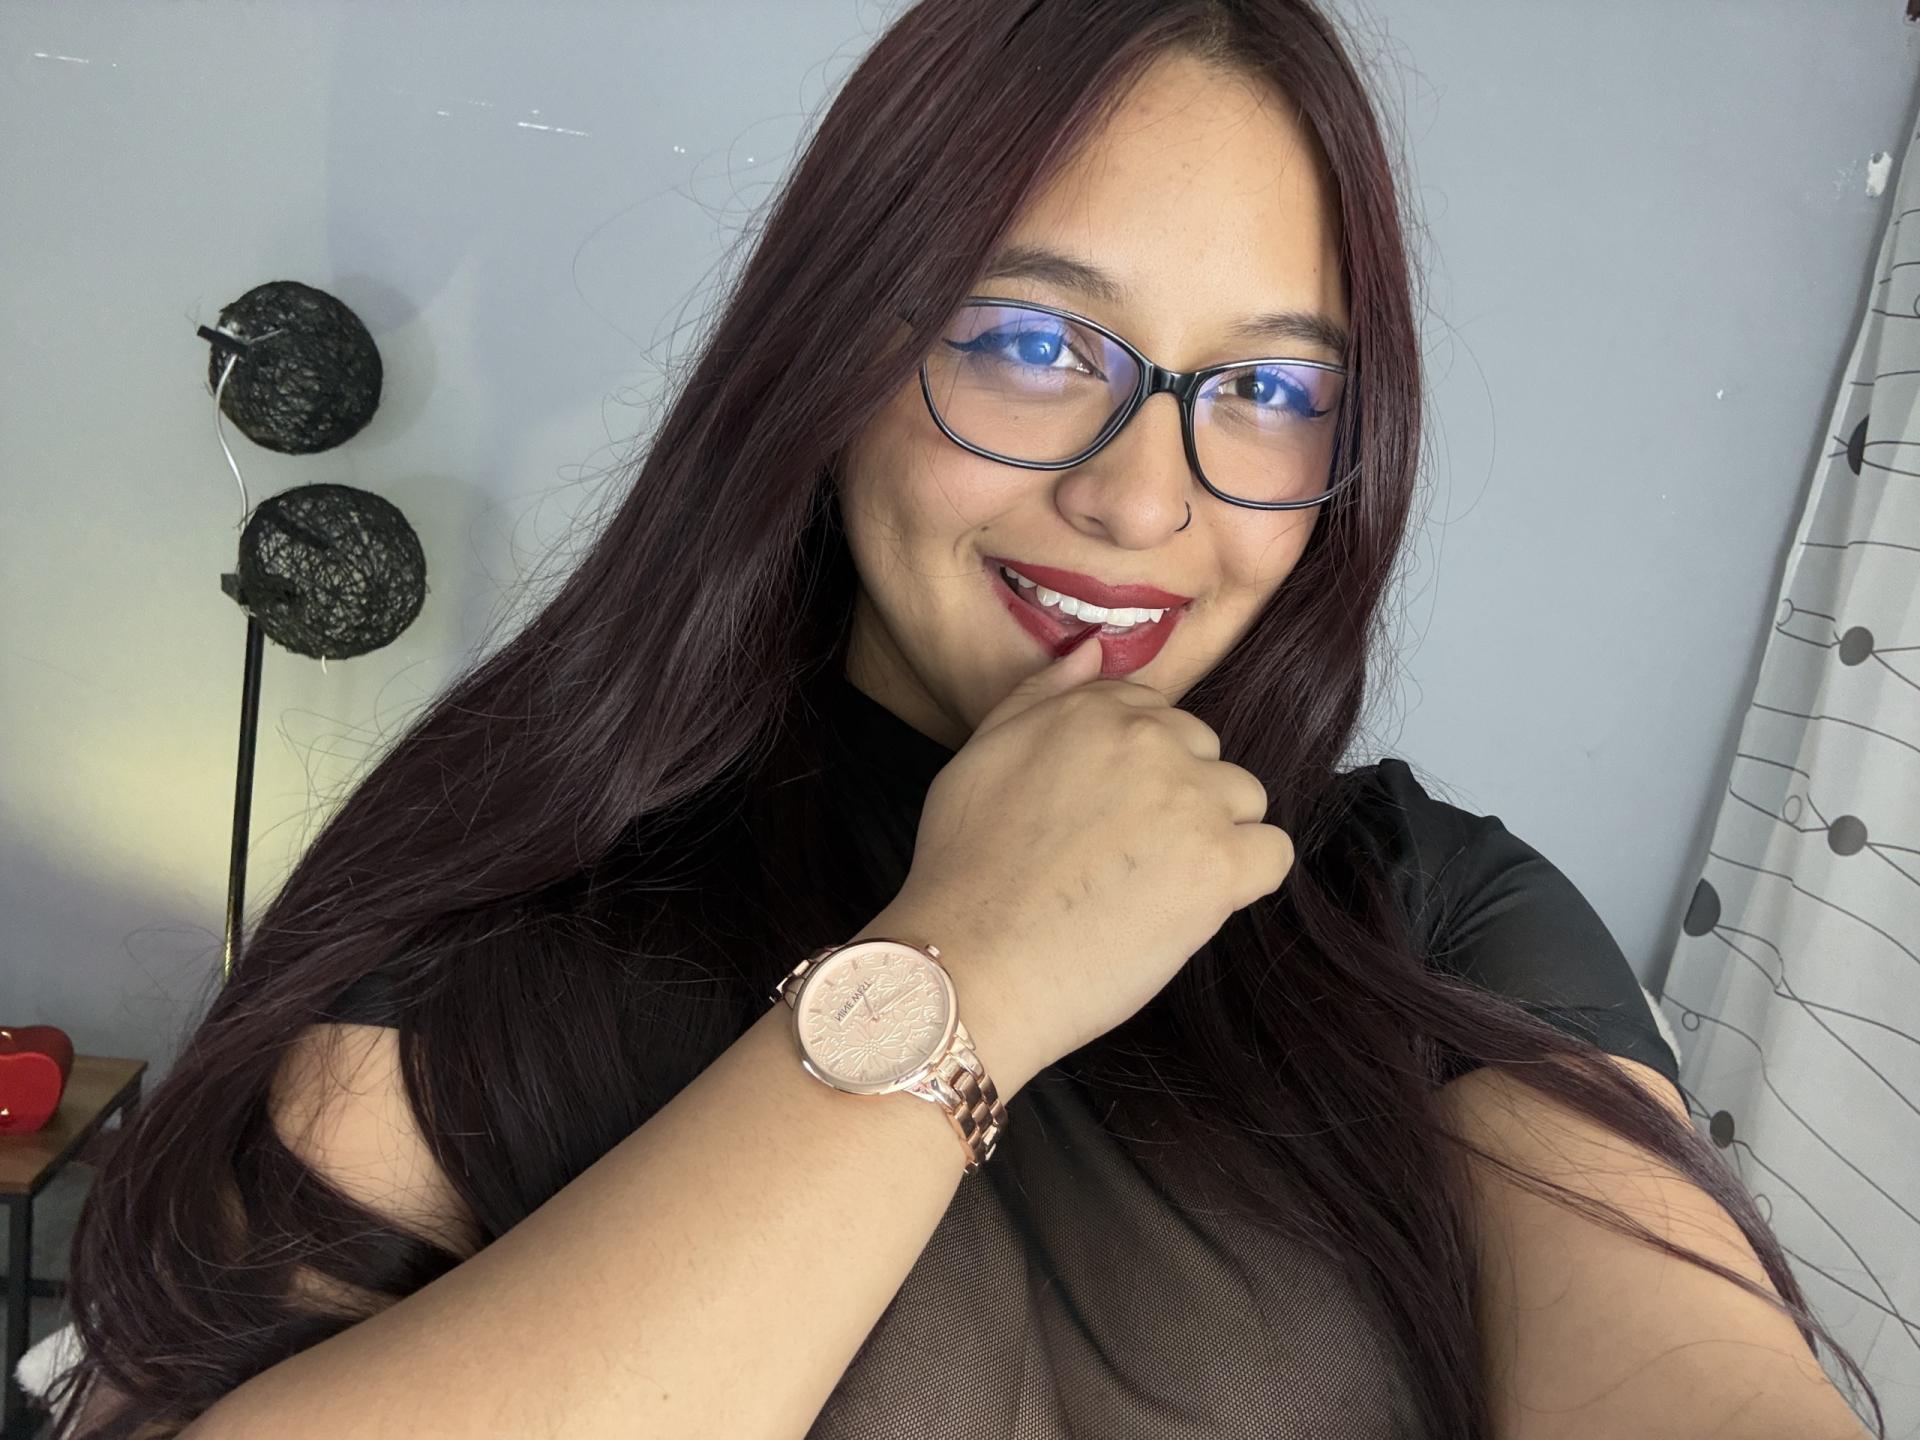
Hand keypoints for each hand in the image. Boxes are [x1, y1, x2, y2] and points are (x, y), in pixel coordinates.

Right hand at [885, 630, 1294, 1076]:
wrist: (973, 961)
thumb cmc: (964, 869)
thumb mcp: (980, 754)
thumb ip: (1041, 694)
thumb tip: (1095, 646)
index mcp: (1094, 709)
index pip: (1156, 713)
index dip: (1137, 768)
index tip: (1108, 813)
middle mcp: (1150, 740)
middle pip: (1205, 753)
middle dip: (1178, 797)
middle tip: (1126, 857)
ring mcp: (1191, 800)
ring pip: (1243, 800)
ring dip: (1215, 835)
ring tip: (1156, 885)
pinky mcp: (1221, 865)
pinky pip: (1273, 854)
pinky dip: (1246, 879)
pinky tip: (1194, 905)